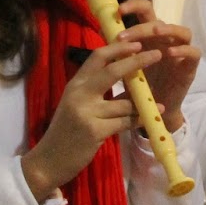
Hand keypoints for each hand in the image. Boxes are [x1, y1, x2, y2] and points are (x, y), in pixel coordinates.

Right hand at [21, 39, 161, 202]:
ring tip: (157, 102)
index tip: (137, 43)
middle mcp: (79, 94)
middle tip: (156, 55)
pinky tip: (149, 119)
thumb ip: (95, 91)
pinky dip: (138, 120)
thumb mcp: (76, 105)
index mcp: (75, 85)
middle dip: (136, 61)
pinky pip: (124, 122)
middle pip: (112, 71)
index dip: (118, 48)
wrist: (48, 160)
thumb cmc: (65, 131)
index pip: (97, 57)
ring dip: (143, 103)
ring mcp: (86, 112)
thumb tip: (125, 78)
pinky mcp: (95, 131)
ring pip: (124, 102)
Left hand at [120, 0, 199, 130]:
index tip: (119, 11)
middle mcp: (167, 41)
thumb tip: (102, 32)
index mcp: (150, 37)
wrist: (153, 113)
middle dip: (142, 26)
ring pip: (182, 32)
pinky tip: (169, 53)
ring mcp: (181, 53)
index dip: (134, 6)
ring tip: (156, 32)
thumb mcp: (126, 69)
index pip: (145, 12)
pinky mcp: (190, 67)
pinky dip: (183, 50)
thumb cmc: (140, 89)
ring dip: (168, 30)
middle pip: (160, 21)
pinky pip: (194, 53)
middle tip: (123, 38)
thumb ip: (118, 52)